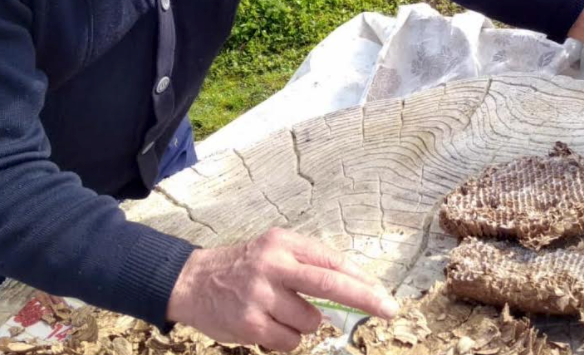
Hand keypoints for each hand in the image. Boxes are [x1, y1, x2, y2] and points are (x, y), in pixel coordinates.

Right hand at [167, 228, 398, 350]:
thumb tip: (355, 285)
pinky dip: (286, 338)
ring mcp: (261, 296)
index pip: (331, 260)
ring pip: (310, 321)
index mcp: (283, 243)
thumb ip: (309, 263)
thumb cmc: (244, 266)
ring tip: (278, 310)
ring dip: (304, 323)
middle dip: (364, 298)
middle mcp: (273, 265)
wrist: (193, 282)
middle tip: (390, 309)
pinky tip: (267, 324)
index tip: (383, 293)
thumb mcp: (275, 249)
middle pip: (329, 283)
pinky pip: (290, 341)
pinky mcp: (250, 324)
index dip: (361, 279)